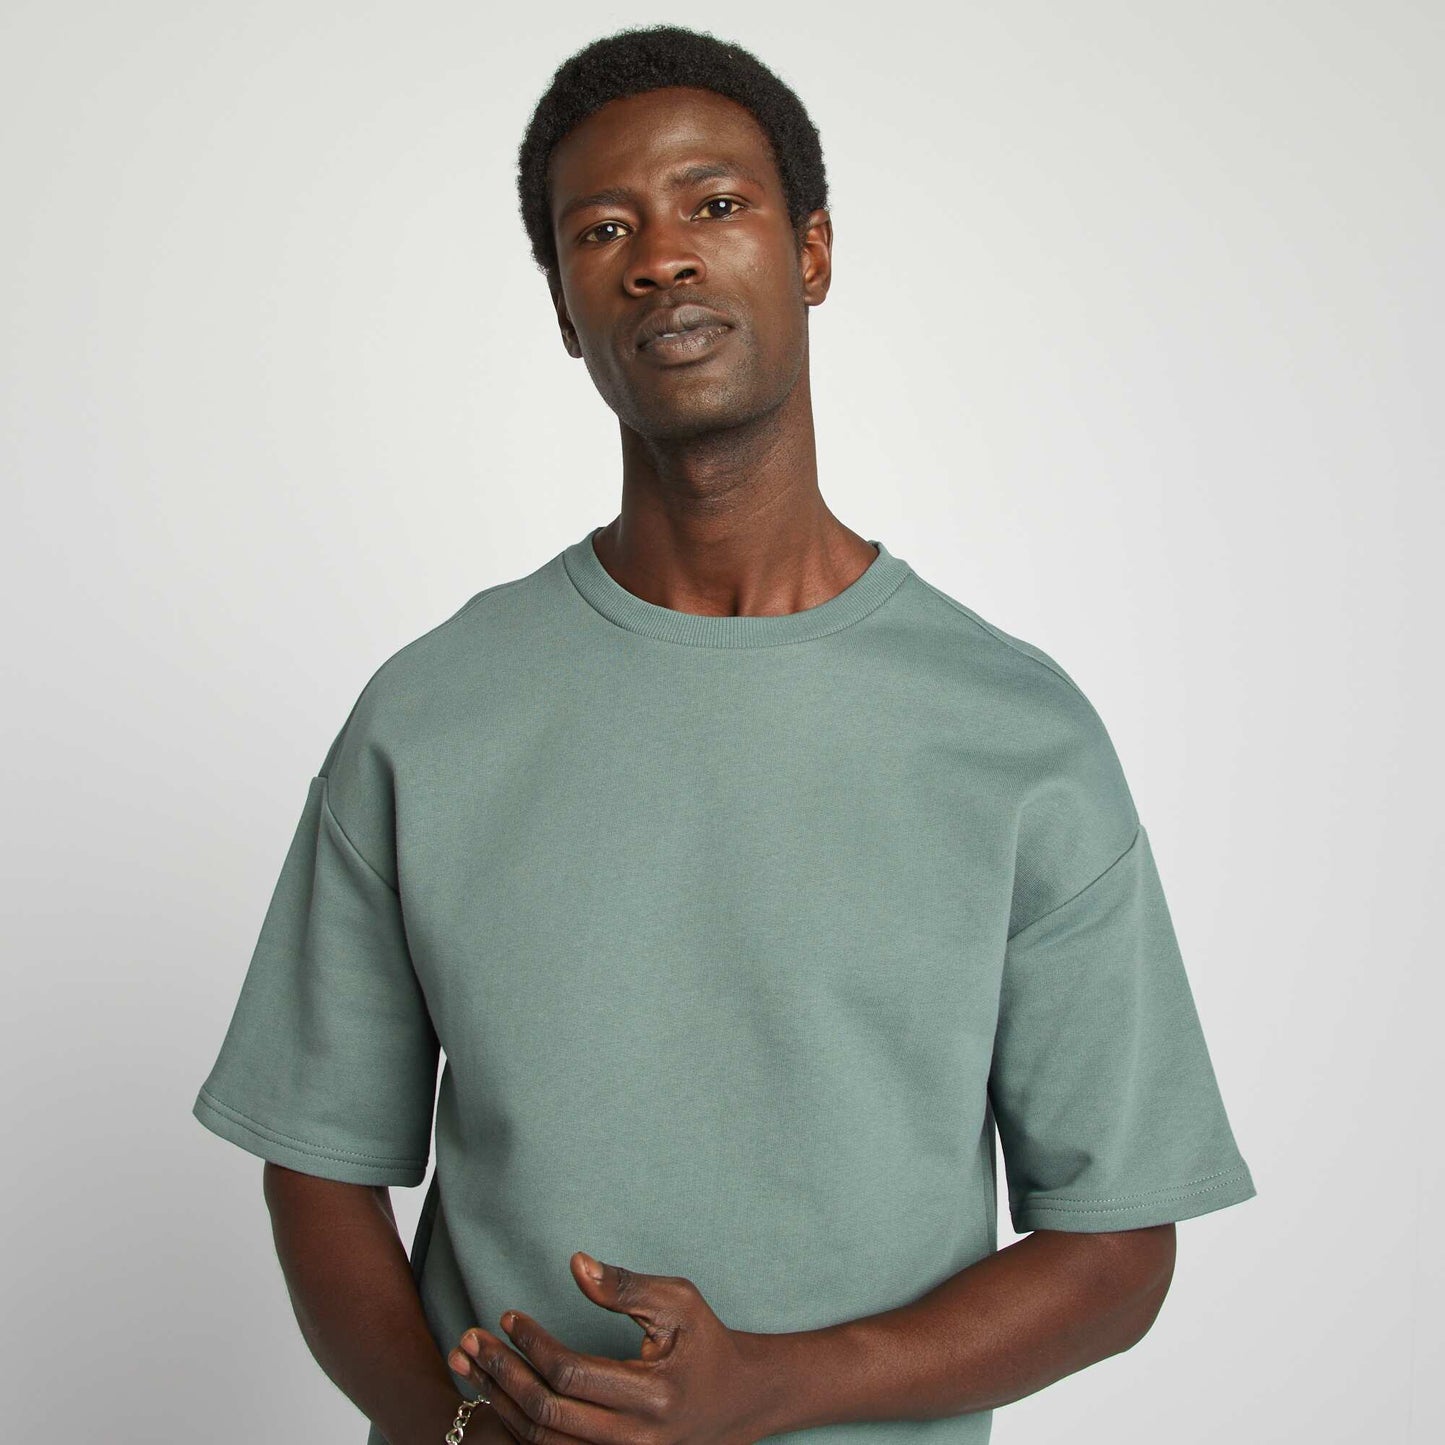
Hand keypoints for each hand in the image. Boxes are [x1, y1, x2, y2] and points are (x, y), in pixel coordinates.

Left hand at [448, 1251, 773, 1444]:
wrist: (736, 1401)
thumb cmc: (704, 1342)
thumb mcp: (678, 1301)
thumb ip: (626, 1286)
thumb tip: (575, 1264)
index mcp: (654, 1394)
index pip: (571, 1374)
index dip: (532, 1345)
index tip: (508, 1316)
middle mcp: (636, 1440)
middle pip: (547, 1415)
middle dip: (501, 1375)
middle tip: (470, 1341)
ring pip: (543, 1444)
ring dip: (499, 1403)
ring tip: (469, 1367)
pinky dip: (518, 1426)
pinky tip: (496, 1396)